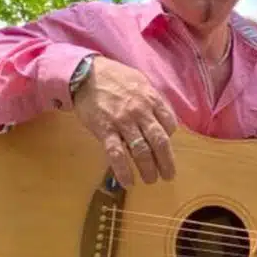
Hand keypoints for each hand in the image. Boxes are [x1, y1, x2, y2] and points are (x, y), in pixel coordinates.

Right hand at [71, 57, 178, 186]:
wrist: (86, 73)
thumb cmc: (113, 76)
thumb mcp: (139, 81)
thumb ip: (152, 98)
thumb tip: (162, 115)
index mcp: (151, 99)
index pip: (169, 124)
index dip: (170, 138)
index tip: (165, 147)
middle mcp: (140, 112)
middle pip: (159, 141)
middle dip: (166, 162)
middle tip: (168, 176)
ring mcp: (123, 122)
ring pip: (141, 151)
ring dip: (148, 169)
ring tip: (151, 180)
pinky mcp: (105, 130)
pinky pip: (117, 154)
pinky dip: (124, 171)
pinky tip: (128, 182)